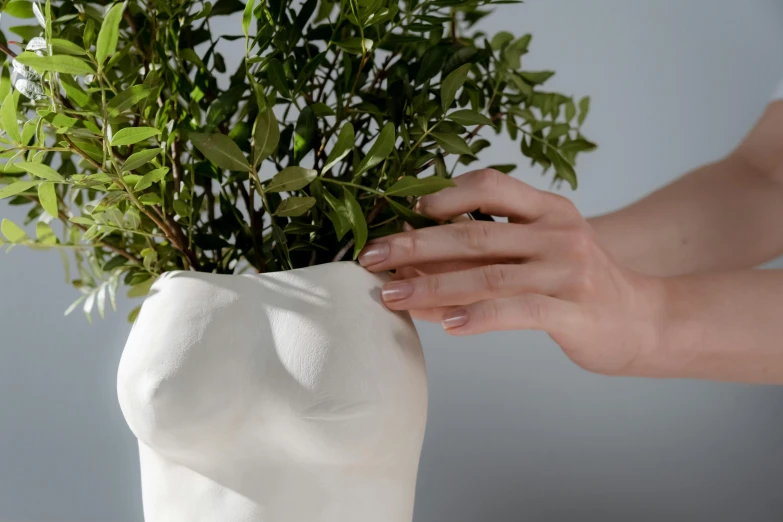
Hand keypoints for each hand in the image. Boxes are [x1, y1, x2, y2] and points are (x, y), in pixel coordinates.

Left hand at [359, 169, 666, 375]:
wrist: (645, 320)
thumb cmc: (579, 286)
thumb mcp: (541, 252)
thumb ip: (490, 250)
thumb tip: (416, 261)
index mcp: (549, 209)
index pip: (490, 185)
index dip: (441, 195)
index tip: (400, 211)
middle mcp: (559, 232)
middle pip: (475, 234)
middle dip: (415, 245)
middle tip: (371, 256)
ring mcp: (568, 271)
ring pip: (487, 275)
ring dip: (431, 285)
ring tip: (391, 294)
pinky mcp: (574, 310)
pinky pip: (517, 310)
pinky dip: (478, 316)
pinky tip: (447, 324)